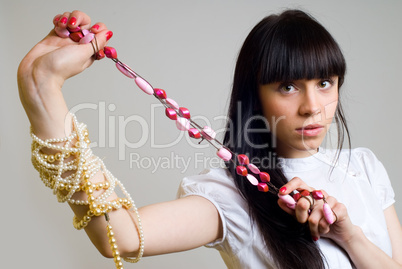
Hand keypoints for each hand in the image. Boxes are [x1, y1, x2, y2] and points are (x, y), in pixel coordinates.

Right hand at [17, 10, 111, 137]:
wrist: (38, 71)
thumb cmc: (60, 67)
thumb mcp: (83, 54)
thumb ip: (97, 43)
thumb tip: (108, 33)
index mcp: (90, 49)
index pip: (100, 33)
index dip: (98, 28)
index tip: (92, 30)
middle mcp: (80, 43)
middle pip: (86, 22)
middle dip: (80, 19)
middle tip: (74, 26)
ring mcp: (67, 38)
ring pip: (73, 19)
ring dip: (68, 18)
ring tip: (62, 27)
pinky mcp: (55, 33)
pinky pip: (61, 20)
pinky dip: (60, 19)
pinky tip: (57, 25)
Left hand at [278, 177, 358, 244]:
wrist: (338, 233)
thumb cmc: (318, 223)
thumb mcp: (302, 217)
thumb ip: (291, 209)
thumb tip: (280, 200)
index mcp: (309, 192)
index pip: (298, 182)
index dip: (289, 186)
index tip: (281, 193)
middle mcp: (319, 193)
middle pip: (304, 200)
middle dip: (300, 216)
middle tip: (303, 223)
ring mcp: (330, 199)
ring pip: (314, 215)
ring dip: (313, 227)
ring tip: (317, 229)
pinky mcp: (341, 207)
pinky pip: (326, 220)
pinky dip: (323, 228)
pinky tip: (326, 228)